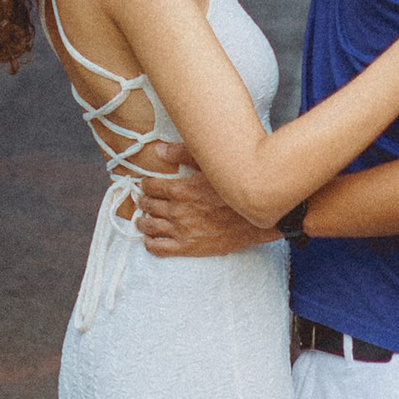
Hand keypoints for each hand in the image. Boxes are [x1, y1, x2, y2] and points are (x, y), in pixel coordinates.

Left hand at [132, 151, 267, 258]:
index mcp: (180, 189)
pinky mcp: (188, 247)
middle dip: (144, 202)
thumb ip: (182, 154)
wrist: (256, 217)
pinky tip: (150, 239)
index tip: (146, 185)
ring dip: (142, 222)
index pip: (150, 186)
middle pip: (148, 205)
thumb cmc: (235, 189)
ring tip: (143, 220)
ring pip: (149, 227)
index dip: (146, 185)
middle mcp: (177, 211)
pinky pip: (159, 248)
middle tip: (144, 200)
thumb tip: (159, 150)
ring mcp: (181, 230)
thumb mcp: (210, 165)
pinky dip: (150, 243)